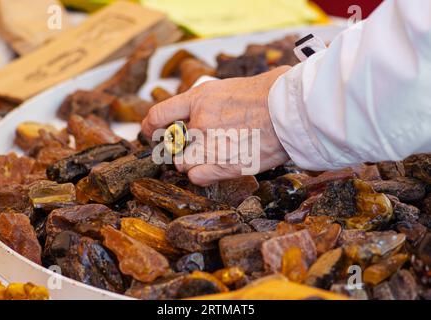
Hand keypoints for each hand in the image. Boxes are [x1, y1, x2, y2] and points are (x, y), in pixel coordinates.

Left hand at [142, 66, 290, 185]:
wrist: (291, 110)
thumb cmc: (266, 95)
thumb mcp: (227, 87)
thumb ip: (203, 102)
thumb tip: (189, 115)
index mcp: (199, 99)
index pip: (158, 115)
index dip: (150, 126)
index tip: (151, 131)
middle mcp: (200, 122)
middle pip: (170, 145)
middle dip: (178, 148)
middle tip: (193, 146)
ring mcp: (211, 146)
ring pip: (182, 164)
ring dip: (191, 162)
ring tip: (211, 156)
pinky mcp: (225, 166)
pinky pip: (196, 177)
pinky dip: (201, 175)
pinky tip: (214, 167)